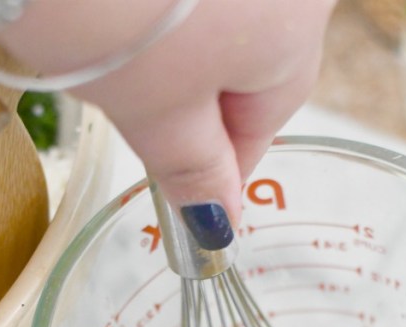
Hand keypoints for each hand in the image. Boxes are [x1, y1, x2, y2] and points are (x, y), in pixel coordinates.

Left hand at [0, 0, 337, 227]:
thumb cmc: (109, 14)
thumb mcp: (151, 110)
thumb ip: (194, 169)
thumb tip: (222, 226)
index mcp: (295, 31)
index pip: (267, 121)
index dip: (223, 164)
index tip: (191, 193)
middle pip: (251, 56)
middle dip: (198, 96)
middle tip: (139, 113)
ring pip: (223, 12)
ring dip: (179, 41)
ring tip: (116, 41)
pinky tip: (122, 0)